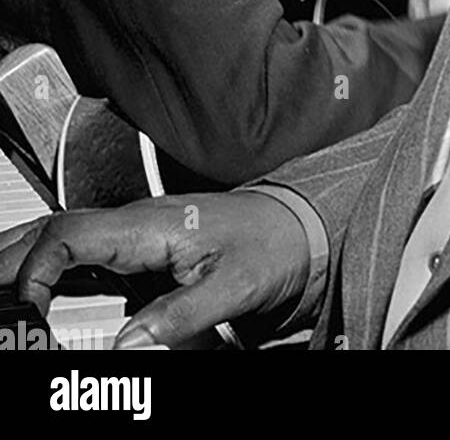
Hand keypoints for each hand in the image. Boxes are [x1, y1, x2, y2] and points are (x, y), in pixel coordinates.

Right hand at [0, 191, 311, 349]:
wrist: (297, 227)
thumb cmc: (270, 246)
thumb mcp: (235, 287)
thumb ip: (180, 317)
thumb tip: (125, 348)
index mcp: (148, 226)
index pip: (68, 236)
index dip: (36, 271)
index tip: (29, 313)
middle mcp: (132, 224)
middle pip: (51, 230)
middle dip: (11, 260)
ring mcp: (134, 233)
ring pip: (61, 237)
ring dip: (24, 258)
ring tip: (0, 292)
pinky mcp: (141, 248)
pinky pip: (82, 250)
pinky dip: (50, 265)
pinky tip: (36, 287)